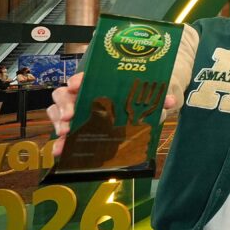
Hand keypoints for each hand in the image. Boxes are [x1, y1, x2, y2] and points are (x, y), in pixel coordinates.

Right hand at [47, 72, 176, 156]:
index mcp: (99, 84)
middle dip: (65, 103)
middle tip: (71, 115)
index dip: (78, 79)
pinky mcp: (73, 127)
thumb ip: (158, 100)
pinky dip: (59, 142)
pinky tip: (61, 152)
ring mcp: (75, 111)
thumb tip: (171, 100)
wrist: (132, 116)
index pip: (83, 77)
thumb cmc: (136, 103)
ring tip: (66, 133)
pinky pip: (60, 132)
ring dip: (58, 121)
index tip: (76, 85)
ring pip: (57, 110)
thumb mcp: (148, 101)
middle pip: (64, 93)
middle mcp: (83, 95)